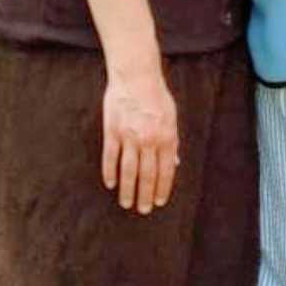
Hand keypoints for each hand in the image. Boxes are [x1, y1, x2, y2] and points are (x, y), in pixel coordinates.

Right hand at [102, 67, 178, 214]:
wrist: (136, 75)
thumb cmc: (156, 95)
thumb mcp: (171, 116)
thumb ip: (172, 140)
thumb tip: (175, 163)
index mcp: (166, 136)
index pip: (166, 170)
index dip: (163, 188)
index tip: (159, 201)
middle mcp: (149, 139)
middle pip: (147, 175)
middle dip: (146, 195)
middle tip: (144, 210)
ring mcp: (129, 136)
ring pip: (128, 171)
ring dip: (128, 190)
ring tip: (127, 203)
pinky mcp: (113, 131)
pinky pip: (110, 157)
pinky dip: (110, 173)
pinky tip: (110, 184)